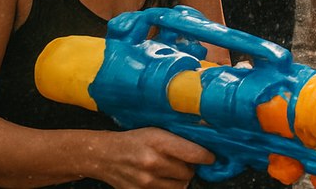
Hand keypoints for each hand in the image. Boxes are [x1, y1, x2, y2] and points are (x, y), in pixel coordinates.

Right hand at [95, 127, 213, 188]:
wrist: (104, 155)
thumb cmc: (134, 141)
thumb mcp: (156, 132)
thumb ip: (178, 140)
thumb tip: (203, 149)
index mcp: (159, 141)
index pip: (194, 154)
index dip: (207, 157)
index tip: (211, 158)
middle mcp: (153, 162)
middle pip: (188, 173)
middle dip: (189, 168)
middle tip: (183, 163)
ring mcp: (145, 181)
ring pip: (179, 187)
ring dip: (179, 181)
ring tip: (172, 172)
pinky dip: (167, 188)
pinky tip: (160, 179)